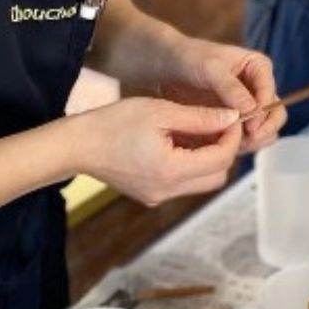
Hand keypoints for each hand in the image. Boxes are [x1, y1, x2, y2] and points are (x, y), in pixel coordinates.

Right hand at [73, 98, 242, 205]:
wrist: (75, 146)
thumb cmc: (111, 124)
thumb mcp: (160, 111)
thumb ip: (200, 117)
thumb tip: (232, 118)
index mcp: (172, 171)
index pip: (222, 159)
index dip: (232, 136)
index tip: (232, 118)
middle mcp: (168, 191)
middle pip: (218, 176)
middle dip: (224, 150)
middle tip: (218, 125)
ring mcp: (159, 197)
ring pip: (202, 182)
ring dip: (207, 158)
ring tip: (197, 131)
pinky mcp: (151, 195)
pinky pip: (184, 183)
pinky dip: (190, 164)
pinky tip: (179, 142)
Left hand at [158, 35, 285, 151]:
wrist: (167, 66)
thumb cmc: (189, 58)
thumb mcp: (210, 68)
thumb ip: (231, 88)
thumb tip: (252, 109)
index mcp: (258, 68)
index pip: (270, 94)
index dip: (263, 113)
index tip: (251, 127)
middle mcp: (258, 88)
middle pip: (275, 114)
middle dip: (264, 129)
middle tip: (248, 140)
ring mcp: (248, 106)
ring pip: (264, 129)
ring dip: (254, 140)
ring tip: (235, 145)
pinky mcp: (236, 120)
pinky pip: (246, 137)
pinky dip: (241, 144)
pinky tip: (226, 147)